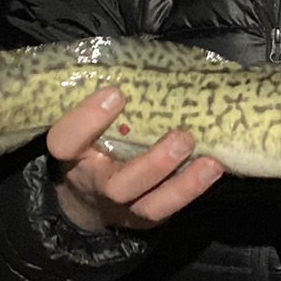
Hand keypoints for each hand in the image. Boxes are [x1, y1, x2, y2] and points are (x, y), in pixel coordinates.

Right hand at [49, 86, 224, 231]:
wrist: (88, 199)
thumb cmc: (93, 144)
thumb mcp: (87, 125)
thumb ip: (106, 101)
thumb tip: (147, 61)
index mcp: (73, 154)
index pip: (65, 141)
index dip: (86, 120)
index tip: (115, 93)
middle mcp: (96, 183)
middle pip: (119, 185)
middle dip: (153, 163)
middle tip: (182, 136)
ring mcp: (123, 205)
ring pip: (150, 204)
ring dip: (183, 183)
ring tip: (210, 160)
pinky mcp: (147, 218)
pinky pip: (170, 208)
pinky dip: (194, 188)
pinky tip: (214, 167)